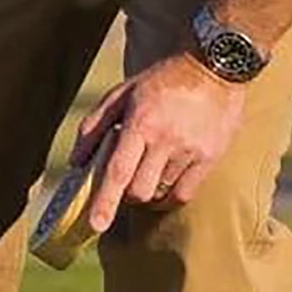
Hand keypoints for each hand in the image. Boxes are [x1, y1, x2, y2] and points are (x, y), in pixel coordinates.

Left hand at [73, 53, 247, 230]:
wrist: (216, 66)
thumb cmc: (163, 80)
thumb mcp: (122, 94)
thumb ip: (94, 127)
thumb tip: (76, 163)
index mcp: (140, 123)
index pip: (118, 171)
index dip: (105, 201)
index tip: (96, 225)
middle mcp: (166, 140)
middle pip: (139, 191)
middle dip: (127, 193)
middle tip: (128, 177)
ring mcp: (190, 150)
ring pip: (160, 193)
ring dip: (150, 189)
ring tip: (152, 165)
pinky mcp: (210, 157)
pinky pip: (184, 194)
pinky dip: (170, 194)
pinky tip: (168, 177)